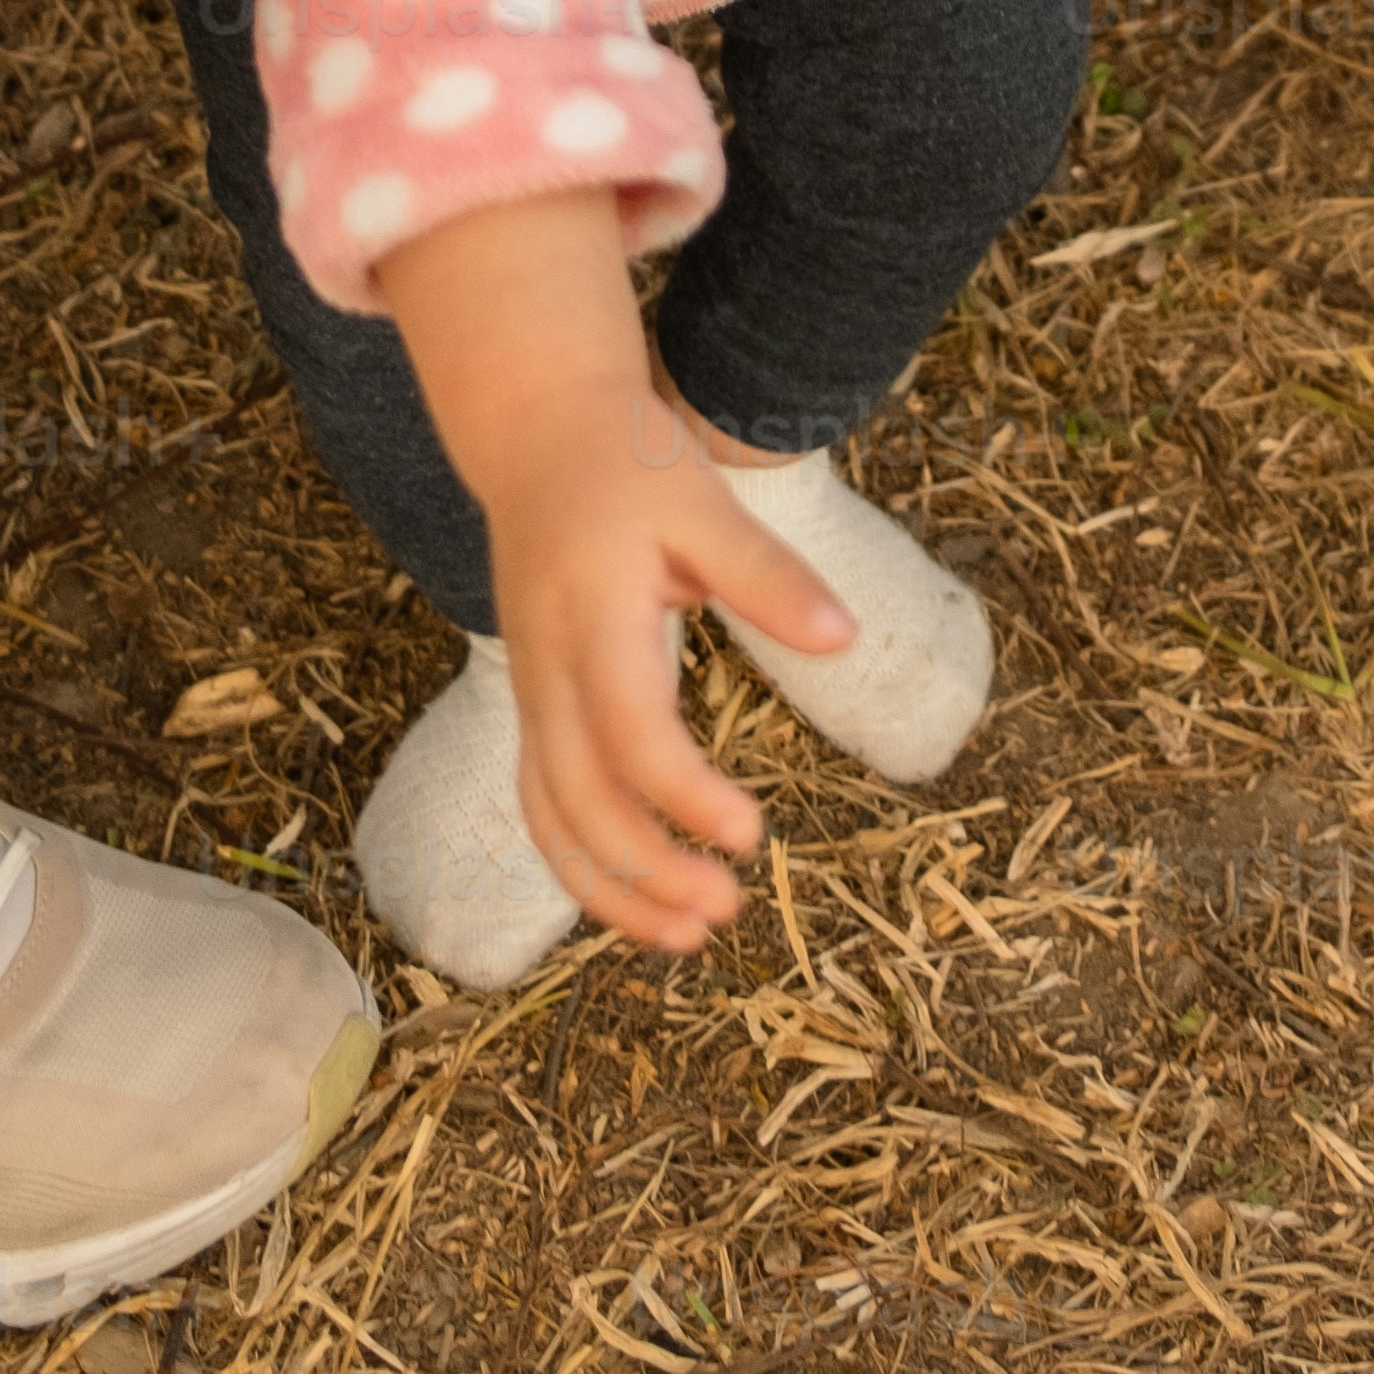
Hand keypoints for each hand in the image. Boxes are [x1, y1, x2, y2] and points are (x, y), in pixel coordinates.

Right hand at [375, 190, 856, 954]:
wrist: (536, 437)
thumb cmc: (628, 468)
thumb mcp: (704, 500)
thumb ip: (767, 573)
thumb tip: (842, 636)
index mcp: (594, 620)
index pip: (631, 733)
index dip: (684, 794)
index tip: (747, 833)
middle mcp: (548, 671)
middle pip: (580, 799)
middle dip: (646, 871)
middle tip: (726, 912)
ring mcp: (530, 694)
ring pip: (549, 817)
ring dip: (608, 887)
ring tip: (689, 936)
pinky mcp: (532, 705)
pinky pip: (543, 803)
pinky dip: (581, 862)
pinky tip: (638, 896)